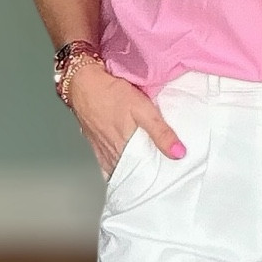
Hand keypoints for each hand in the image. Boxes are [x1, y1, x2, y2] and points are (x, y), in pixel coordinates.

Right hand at [65, 60, 184, 175]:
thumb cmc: (111, 93)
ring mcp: (101, 150)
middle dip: (145, 175)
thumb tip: (179, 154)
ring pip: (119, 169)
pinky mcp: (95, 144)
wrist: (83, 82)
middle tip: (160, 175)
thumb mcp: (143, 109)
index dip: (155, 177)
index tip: (167, 179)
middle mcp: (111, 154)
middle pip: (132, 173)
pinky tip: (124, 164)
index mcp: (125, 150)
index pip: (143, 175)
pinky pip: (107, 163)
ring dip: (131, 171)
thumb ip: (161, 132)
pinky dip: (117, 166)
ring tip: (146, 170)